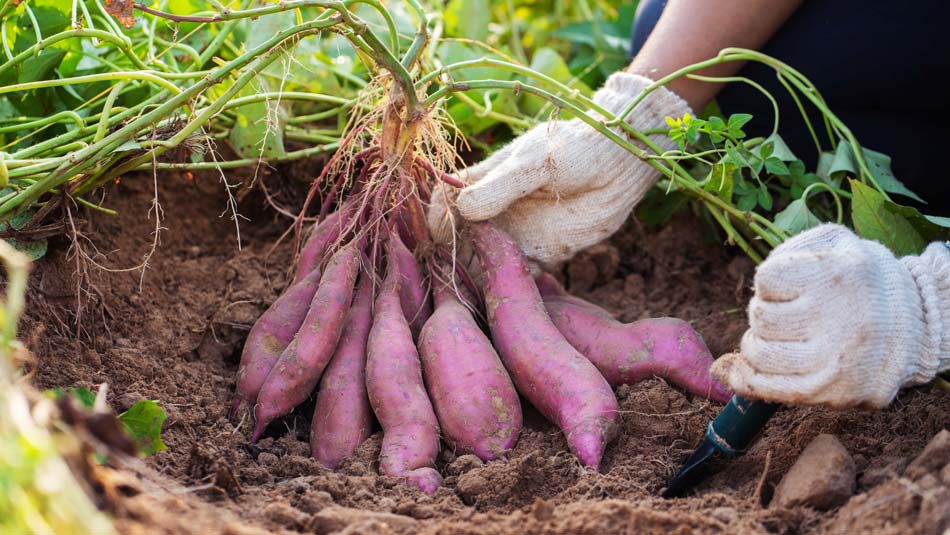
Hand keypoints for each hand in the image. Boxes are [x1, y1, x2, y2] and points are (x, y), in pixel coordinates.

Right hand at [427, 72, 690, 266]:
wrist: (620, 163)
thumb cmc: (575, 149)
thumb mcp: (536, 162)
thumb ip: (501, 186)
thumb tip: (462, 210)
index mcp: (486, 181)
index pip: (446, 200)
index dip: (437, 217)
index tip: (438, 234)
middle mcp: (497, 210)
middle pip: (460, 237)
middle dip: (453, 255)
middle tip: (452, 272)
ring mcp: (518, 233)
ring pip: (485, 260)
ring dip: (478, 275)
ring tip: (475, 289)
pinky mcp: (542, 253)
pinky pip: (518, 275)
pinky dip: (511, 285)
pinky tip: (511, 293)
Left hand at [712, 224, 948, 408]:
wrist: (918, 327)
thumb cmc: (861, 283)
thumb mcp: (835, 245)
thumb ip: (785, 255)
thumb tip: (750, 293)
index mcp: (838, 276)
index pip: (766, 279)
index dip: (771, 283)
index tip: (790, 287)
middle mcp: (838, 320)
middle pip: (761, 318)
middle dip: (765, 314)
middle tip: (790, 315)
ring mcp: (835, 361)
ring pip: (759, 355)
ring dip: (758, 345)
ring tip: (783, 339)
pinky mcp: (833, 392)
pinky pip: (769, 390)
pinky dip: (748, 380)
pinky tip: (745, 371)